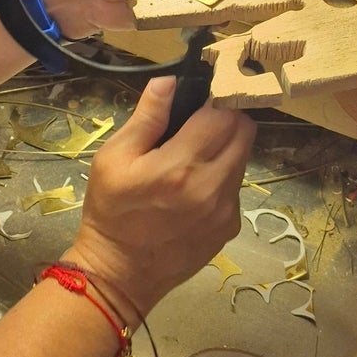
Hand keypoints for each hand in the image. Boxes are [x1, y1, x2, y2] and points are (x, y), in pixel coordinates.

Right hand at [66, 77, 254, 318]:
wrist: (120, 274)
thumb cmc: (111, 211)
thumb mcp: (113, 158)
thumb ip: (146, 117)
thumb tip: (169, 82)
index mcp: (181, 165)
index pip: (224, 114)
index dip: (216, 99)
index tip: (202, 99)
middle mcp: (212, 186)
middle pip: (245, 132)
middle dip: (227, 119)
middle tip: (200, 123)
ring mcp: (226, 210)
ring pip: (243, 159)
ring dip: (226, 148)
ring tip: (194, 157)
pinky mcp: (230, 227)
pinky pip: (236, 188)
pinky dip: (221, 178)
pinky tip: (194, 188)